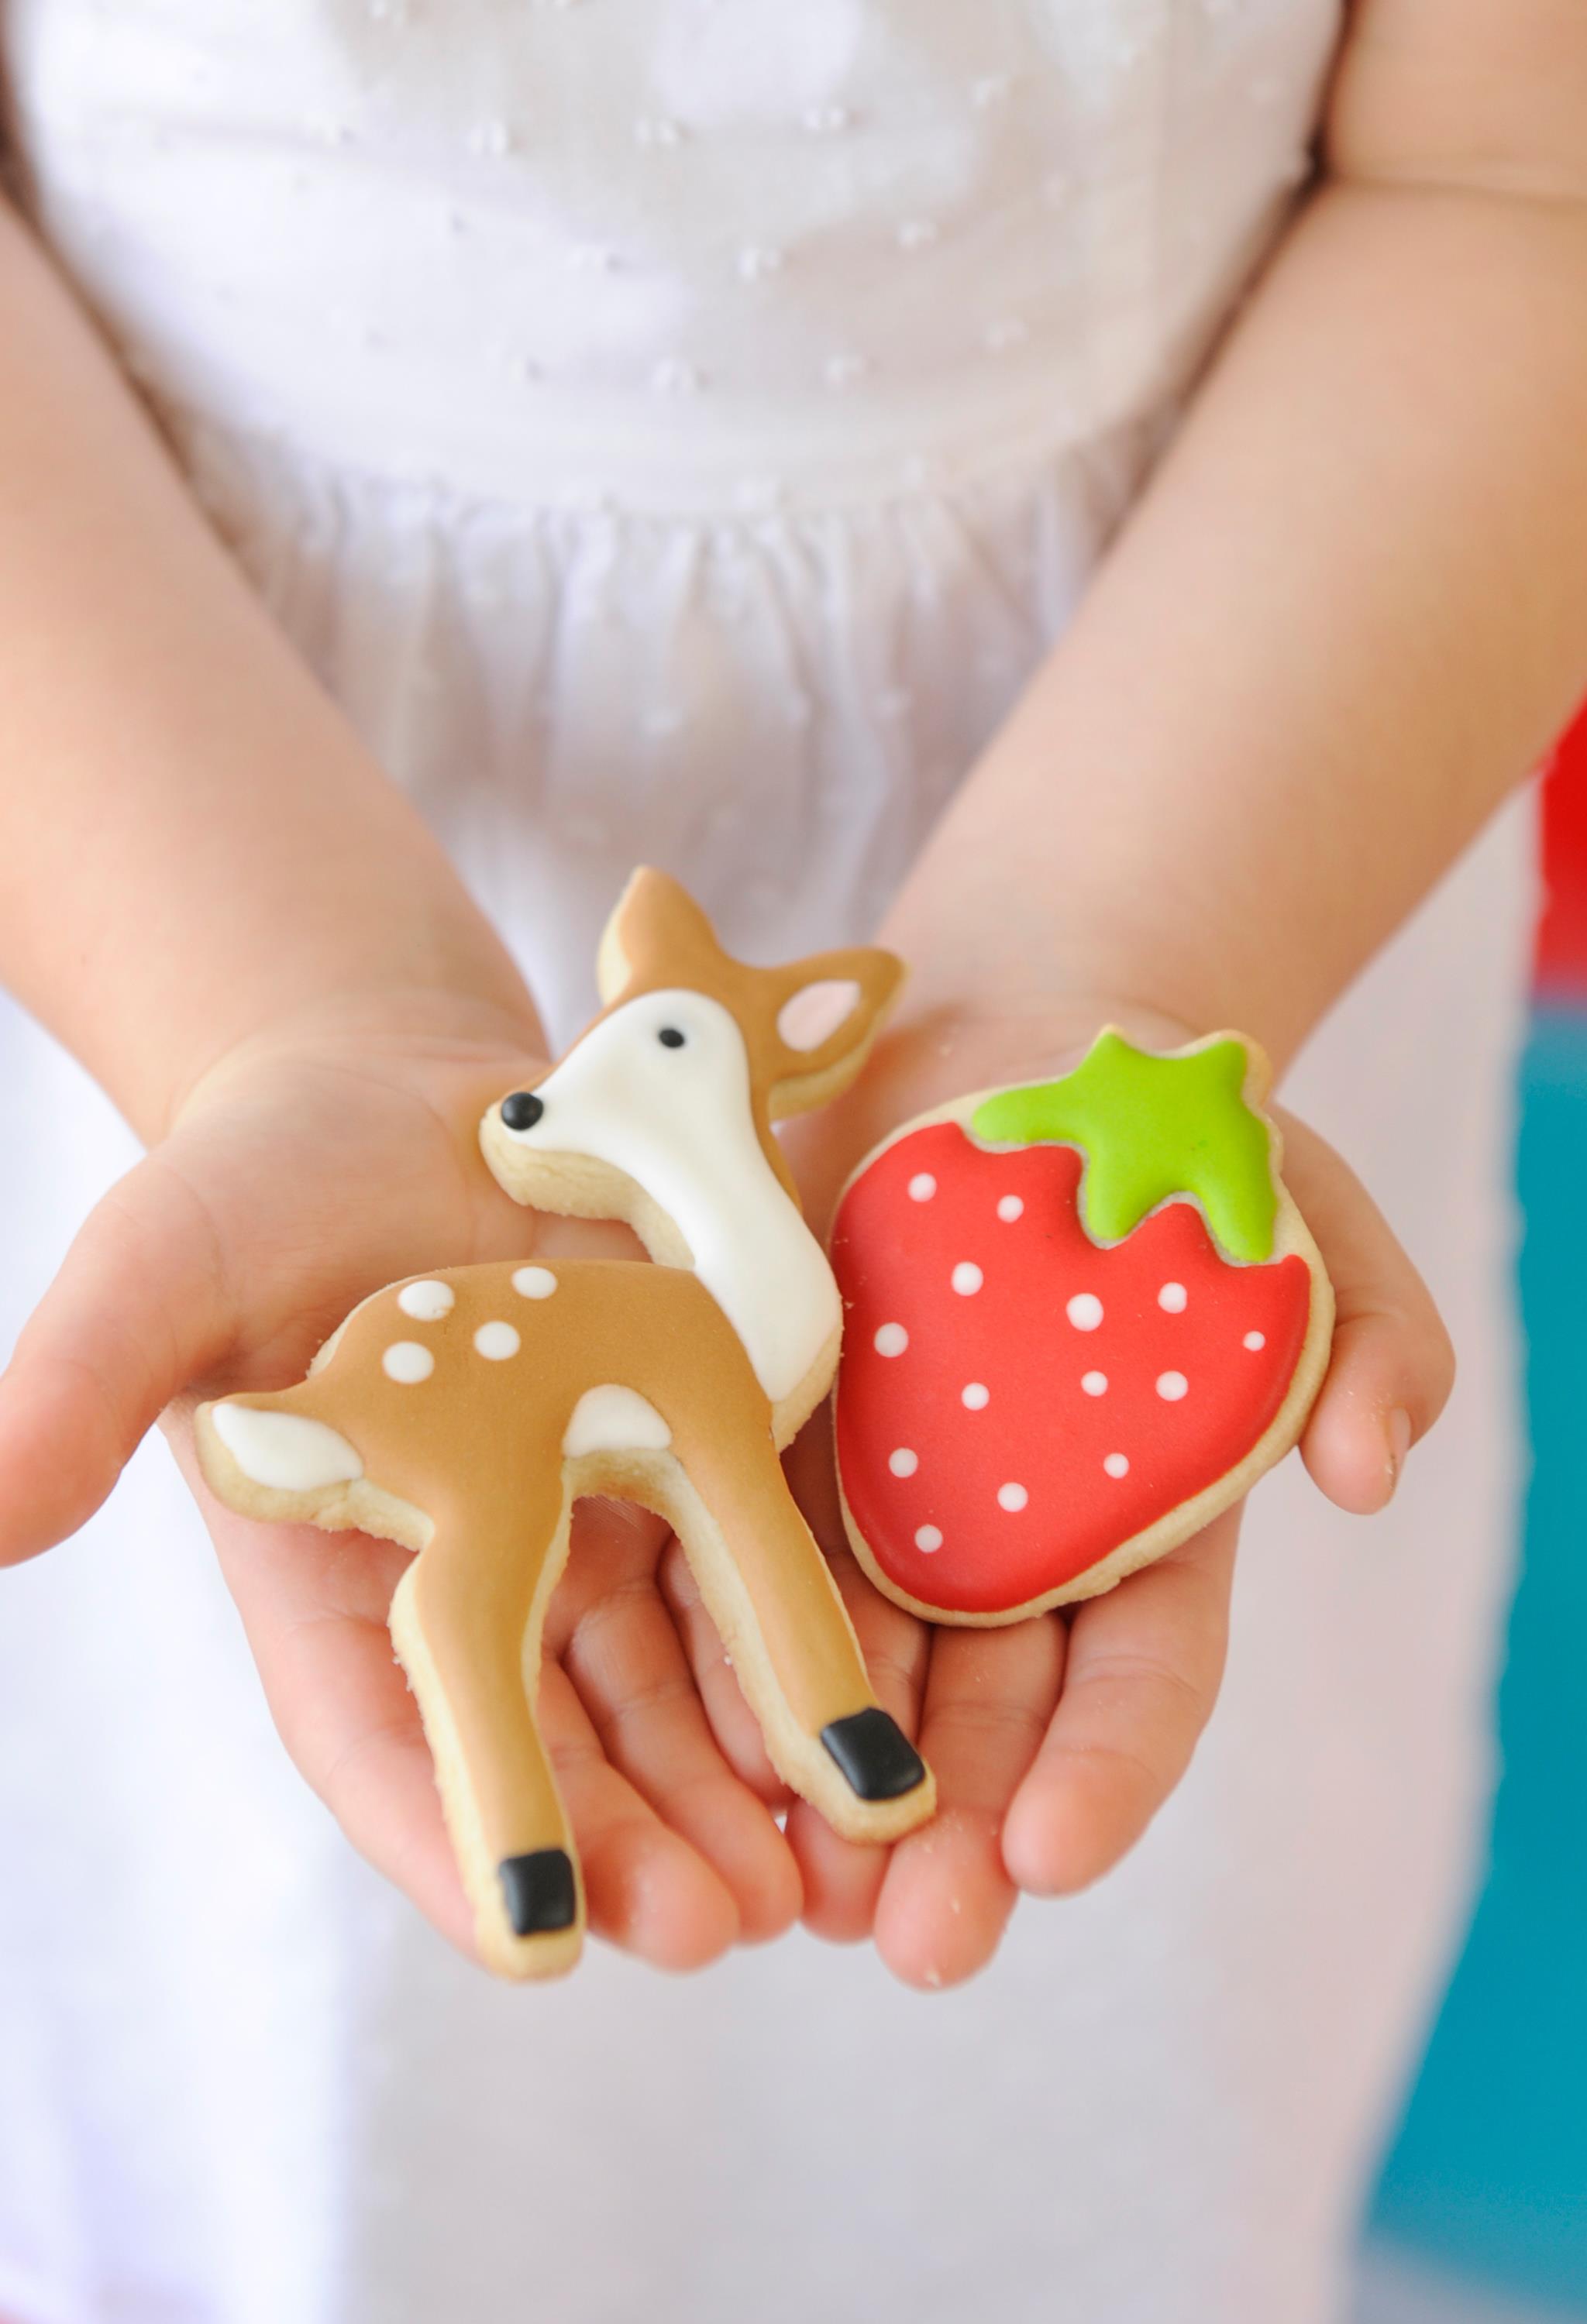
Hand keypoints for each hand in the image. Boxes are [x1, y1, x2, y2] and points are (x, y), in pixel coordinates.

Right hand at [0, 992, 801, 1970]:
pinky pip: (738, 1571)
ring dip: (730, 1784)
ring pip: (659, 1689)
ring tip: (813, 1869)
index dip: (453, 1835)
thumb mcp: (156, 1270)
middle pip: (545, 1743)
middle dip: (628, 1843)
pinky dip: (790, 1656)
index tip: (531, 1941)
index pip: (378, 1742)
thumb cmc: (253, 1179)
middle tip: (717, 1924)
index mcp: (328, 1578)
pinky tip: (857, 1725)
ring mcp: (574, 1524)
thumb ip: (80, 1387)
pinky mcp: (671, 1449)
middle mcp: (460, 1579)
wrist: (396, 1080)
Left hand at [775, 999, 1455, 1989]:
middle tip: (911, 1941)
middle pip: (985, 1715)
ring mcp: (879, 1502)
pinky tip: (688, 1751)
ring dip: (824, 1792)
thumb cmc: (1175, 1138)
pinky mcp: (765, 1440)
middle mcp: (1007, 1544)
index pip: (1139, 1673)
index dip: (1107, 1767)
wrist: (1003, 1042)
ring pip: (852, 1675)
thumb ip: (1366, 1333)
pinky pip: (734, 1564)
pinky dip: (716, 1660)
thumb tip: (1371, 1473)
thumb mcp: (1302, 1211)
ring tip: (790, 1897)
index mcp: (1145, 1520)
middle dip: (952, 1834)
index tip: (1057, 1855)